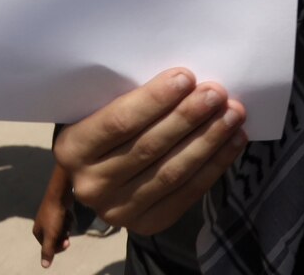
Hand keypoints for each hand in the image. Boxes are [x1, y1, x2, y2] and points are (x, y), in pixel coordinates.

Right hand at [32, 163, 75, 265]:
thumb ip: (48, 251)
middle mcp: (41, 225)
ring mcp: (48, 217)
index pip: (50, 248)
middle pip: (56, 240)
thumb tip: (44, 267)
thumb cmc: (54, 215)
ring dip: (66, 227)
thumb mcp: (52, 235)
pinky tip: (67, 213)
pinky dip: (67, 220)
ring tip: (66, 219)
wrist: (60, 193)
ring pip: (61, 231)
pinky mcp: (56, 211)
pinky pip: (63, 222)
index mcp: (37, 232)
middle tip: (67, 230)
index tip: (67, 242)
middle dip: (63, 236)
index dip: (60, 247)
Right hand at [52, 68, 247, 235]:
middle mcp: (91, 185)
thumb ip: (123, 100)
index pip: (119, 122)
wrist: (96, 177)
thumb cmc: (101, 130)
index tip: (186, 77)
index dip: (155, 100)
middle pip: (149, 147)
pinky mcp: (146, 225)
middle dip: (188, 117)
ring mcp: (119, 210)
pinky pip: (186, 193)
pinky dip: (214, 165)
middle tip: (216, 93)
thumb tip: (180, 82)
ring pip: (172, 172)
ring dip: (208, 140)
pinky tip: (232, 141)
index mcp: (71, 149)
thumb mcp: (95, 111)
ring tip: (232, 114)